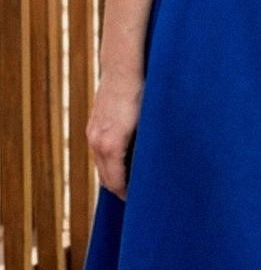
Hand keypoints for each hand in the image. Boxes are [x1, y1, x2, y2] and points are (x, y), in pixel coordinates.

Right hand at [86, 76, 142, 198]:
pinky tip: (123, 160)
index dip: (128, 195)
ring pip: (100, 165)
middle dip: (120, 190)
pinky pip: (98, 152)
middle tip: (139, 198)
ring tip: (133, 182)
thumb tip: (159, 165)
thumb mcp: (150, 121)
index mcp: (111, 144)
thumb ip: (149, 145)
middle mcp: (97, 141)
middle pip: (105, 178)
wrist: (124, 66)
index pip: (115, 182)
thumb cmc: (144, 92)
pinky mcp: (93, 125)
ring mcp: (93, 133)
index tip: (141, 203)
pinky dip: (109, 162)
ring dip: (113, 176)